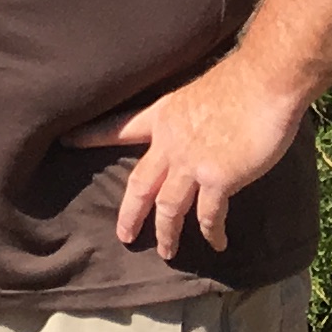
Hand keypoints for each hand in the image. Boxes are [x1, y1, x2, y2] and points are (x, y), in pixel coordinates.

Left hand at [65, 54, 314, 259]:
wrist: (265, 80)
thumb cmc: (242, 80)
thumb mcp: (199, 92)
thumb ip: (192, 116)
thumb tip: (199, 127)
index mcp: (164, 115)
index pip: (119, 127)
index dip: (92, 135)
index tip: (67, 140)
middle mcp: (170, 142)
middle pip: (140, 184)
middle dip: (130, 213)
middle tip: (123, 235)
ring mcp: (191, 162)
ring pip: (168, 207)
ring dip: (167, 233)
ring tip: (166, 251)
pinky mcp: (217, 179)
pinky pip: (208, 215)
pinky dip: (210, 232)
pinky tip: (216, 243)